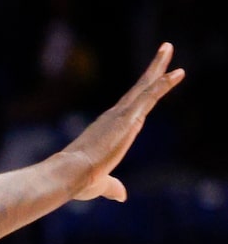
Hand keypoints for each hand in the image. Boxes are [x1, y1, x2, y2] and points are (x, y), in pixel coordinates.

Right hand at [62, 44, 184, 203]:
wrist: (67, 175)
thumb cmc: (77, 182)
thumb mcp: (100, 185)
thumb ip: (113, 187)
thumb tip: (121, 196)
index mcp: (109, 131)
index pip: (132, 108)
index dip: (144, 93)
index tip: (154, 80)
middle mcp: (114, 118)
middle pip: (139, 89)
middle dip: (153, 70)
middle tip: (165, 50)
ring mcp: (121, 116)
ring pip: (145, 87)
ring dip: (159, 68)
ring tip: (168, 47)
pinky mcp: (127, 119)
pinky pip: (149, 97)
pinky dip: (163, 84)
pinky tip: (177, 73)